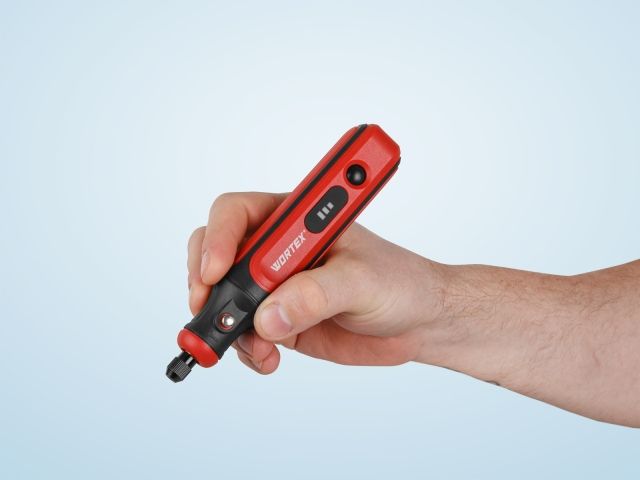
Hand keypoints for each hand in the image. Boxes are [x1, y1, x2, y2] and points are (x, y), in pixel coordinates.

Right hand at [187, 192, 444, 373]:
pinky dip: (244, 348)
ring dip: (226, 325)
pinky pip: (242, 333)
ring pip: (222, 298)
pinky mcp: (278, 319)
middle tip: (210, 310)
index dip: (219, 237)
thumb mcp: (362, 281)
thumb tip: (269, 316)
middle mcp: (277, 250)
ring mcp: (274, 286)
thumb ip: (316, 295)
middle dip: (205, 282)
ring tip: (259, 347)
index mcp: (296, 219)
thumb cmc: (399, 282)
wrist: (418, 321)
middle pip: (215, 253)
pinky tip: (268, 357)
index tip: (217, 271)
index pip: (238, 212)